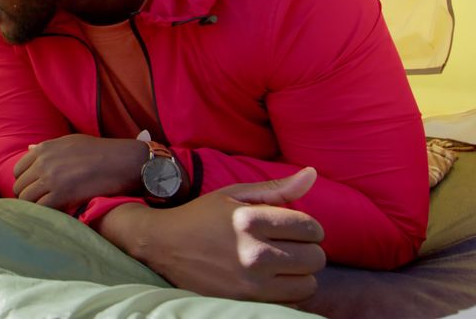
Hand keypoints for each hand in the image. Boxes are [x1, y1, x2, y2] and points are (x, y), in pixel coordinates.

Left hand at [13, 134, 147, 211]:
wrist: (121, 161)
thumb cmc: (99, 151)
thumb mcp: (70, 141)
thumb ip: (47, 147)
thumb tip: (29, 149)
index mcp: (44, 149)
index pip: (18, 170)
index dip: (25, 182)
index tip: (34, 189)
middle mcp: (43, 163)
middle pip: (20, 186)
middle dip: (27, 196)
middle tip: (40, 203)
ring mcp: (50, 179)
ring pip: (26, 199)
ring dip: (33, 207)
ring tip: (46, 211)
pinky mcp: (61, 195)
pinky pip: (40, 208)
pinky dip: (44, 214)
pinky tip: (54, 214)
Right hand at [97, 168, 325, 302]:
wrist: (161, 246)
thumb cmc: (200, 216)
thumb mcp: (234, 195)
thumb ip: (276, 188)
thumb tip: (312, 173)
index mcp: (250, 220)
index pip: (310, 227)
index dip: (308, 227)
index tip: (295, 228)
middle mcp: (253, 253)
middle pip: (315, 257)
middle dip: (307, 249)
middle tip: (288, 245)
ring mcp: (249, 282)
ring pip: (308, 284)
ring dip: (300, 273)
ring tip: (281, 264)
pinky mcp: (244, 302)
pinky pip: (290, 302)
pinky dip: (286, 292)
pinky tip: (270, 279)